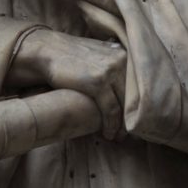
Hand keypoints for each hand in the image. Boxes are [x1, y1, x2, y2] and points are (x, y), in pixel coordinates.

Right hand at [7, 29, 126, 140]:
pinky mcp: (99, 81)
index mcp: (124, 52)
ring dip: (122, 126)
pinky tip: (108, 134)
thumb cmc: (73, 56)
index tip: (135, 121)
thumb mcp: (99, 54)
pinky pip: (111, 110)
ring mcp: (111, 69)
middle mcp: (121, 59)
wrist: (48, 50)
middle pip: (135, 96)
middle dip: (132, 118)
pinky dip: (111, 125)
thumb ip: (115, 64)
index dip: (138, 105)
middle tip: (128, 134)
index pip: (139, 85)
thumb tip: (129, 85)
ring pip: (125, 105)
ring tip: (117, 137)